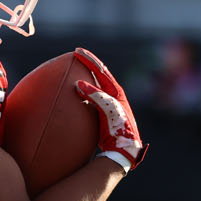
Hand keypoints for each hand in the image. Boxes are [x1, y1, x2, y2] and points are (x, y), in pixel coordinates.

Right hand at [73, 47, 146, 172]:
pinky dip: (86, 91)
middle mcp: (114, 96)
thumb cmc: (119, 129)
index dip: (89, 60)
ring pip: (98, 85)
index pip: (101, 70)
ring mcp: (111, 105)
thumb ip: (96, 95)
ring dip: (88, 76)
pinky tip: (77, 94)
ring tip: (77, 70)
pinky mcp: (106, 114)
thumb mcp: (108, 109)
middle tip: (77, 56)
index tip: (77, 51)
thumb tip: (78, 84)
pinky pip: (94, 97)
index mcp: (116, 92)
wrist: (124, 149)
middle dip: (89, 64)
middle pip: (101, 75)